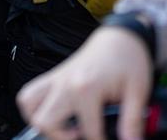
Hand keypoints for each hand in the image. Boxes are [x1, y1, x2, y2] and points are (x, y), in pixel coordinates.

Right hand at [17, 27, 153, 139]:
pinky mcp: (52, 77)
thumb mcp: (137, 92)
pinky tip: (52, 113)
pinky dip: (33, 107)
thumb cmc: (129, 61)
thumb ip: (132, 121)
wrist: (120, 37)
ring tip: (63, 127)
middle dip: (63, 137)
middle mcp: (65, 83)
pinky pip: (29, 94)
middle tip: (82, 135)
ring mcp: (55, 79)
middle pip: (46, 121)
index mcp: (87, 87)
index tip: (109, 138)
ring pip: (29, 106)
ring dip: (42, 122)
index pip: (89, 130)